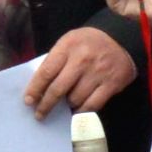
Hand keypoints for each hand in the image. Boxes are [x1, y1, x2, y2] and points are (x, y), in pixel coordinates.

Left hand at [23, 21, 141, 120]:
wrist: (122, 37)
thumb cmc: (89, 42)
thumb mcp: (69, 42)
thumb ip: (55, 60)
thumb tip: (40, 86)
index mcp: (68, 47)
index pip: (46, 72)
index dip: (35, 89)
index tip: (29, 101)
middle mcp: (82, 60)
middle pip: (58, 89)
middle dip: (46, 105)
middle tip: (39, 114)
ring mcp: (98, 73)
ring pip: (74, 99)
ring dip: (67, 106)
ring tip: (64, 105)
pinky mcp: (112, 84)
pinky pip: (92, 105)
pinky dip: (82, 111)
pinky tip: (77, 110)